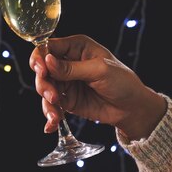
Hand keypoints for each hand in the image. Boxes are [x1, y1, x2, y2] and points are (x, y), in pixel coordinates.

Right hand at [29, 35, 165, 140]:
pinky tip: (52, 125)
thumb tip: (47, 61)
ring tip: (56, 115)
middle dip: (44, 84)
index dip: (40, 57)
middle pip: (42, 69)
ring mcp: (65, 81)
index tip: (41, 70)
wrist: (131, 109)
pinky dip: (50, 114)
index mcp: (76, 47)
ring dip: (47, 102)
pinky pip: (50, 105)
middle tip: (52, 96)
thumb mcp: (99, 70)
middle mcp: (67, 62)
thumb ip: (71, 68)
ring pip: (44, 88)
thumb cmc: (122, 82)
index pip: (49, 46)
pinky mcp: (66, 99)